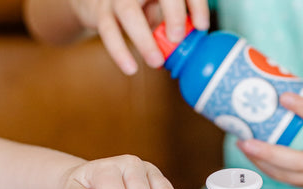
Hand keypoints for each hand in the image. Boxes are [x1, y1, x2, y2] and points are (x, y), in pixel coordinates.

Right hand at [71, 0, 209, 73]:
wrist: (100, 0)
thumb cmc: (141, 5)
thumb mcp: (162, 6)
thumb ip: (179, 18)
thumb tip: (197, 36)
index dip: (196, 4)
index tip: (202, 26)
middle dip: (172, 13)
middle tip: (177, 39)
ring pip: (128, 12)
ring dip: (144, 39)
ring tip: (156, 62)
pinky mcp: (101, 12)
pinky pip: (109, 31)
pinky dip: (120, 52)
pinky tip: (131, 69)